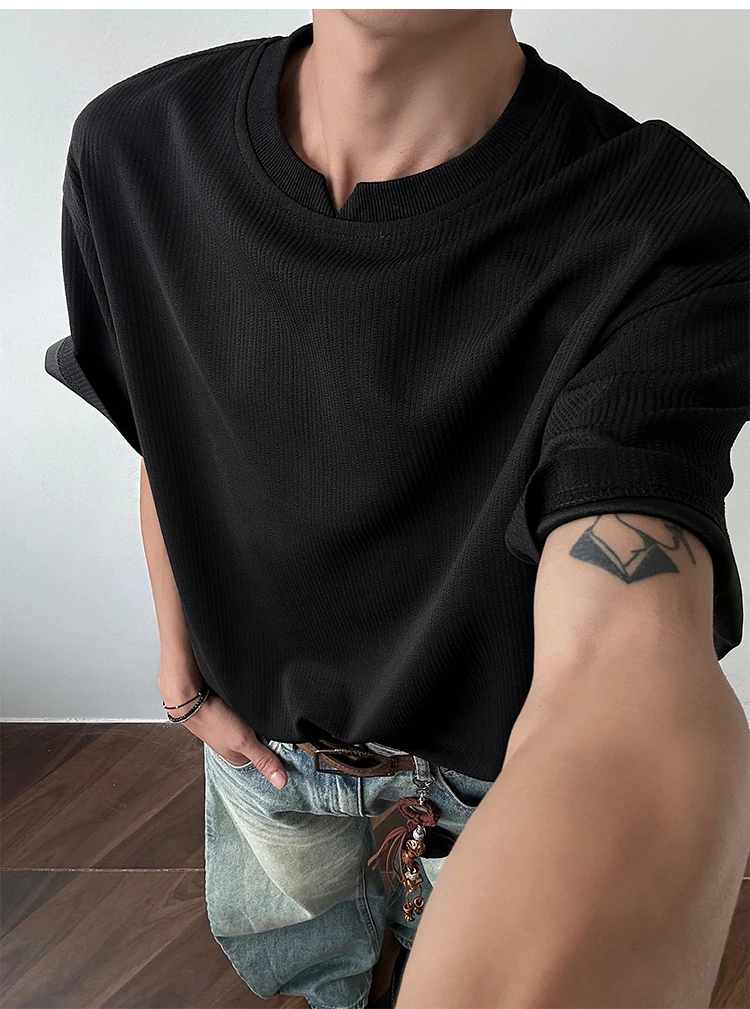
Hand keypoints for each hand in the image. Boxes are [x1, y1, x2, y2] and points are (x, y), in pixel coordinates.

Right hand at [166, 687, 287, 788]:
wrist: (193, 696)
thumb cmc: (212, 720)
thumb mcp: (243, 742)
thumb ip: (263, 760)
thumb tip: (281, 782)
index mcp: (239, 759)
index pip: (269, 760)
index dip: (283, 754)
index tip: (297, 748)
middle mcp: (238, 745)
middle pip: (266, 743)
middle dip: (276, 737)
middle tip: (286, 728)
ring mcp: (238, 729)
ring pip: (262, 729)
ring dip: (269, 723)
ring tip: (274, 716)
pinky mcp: (237, 714)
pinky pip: (256, 716)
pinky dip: (260, 713)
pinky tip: (264, 708)